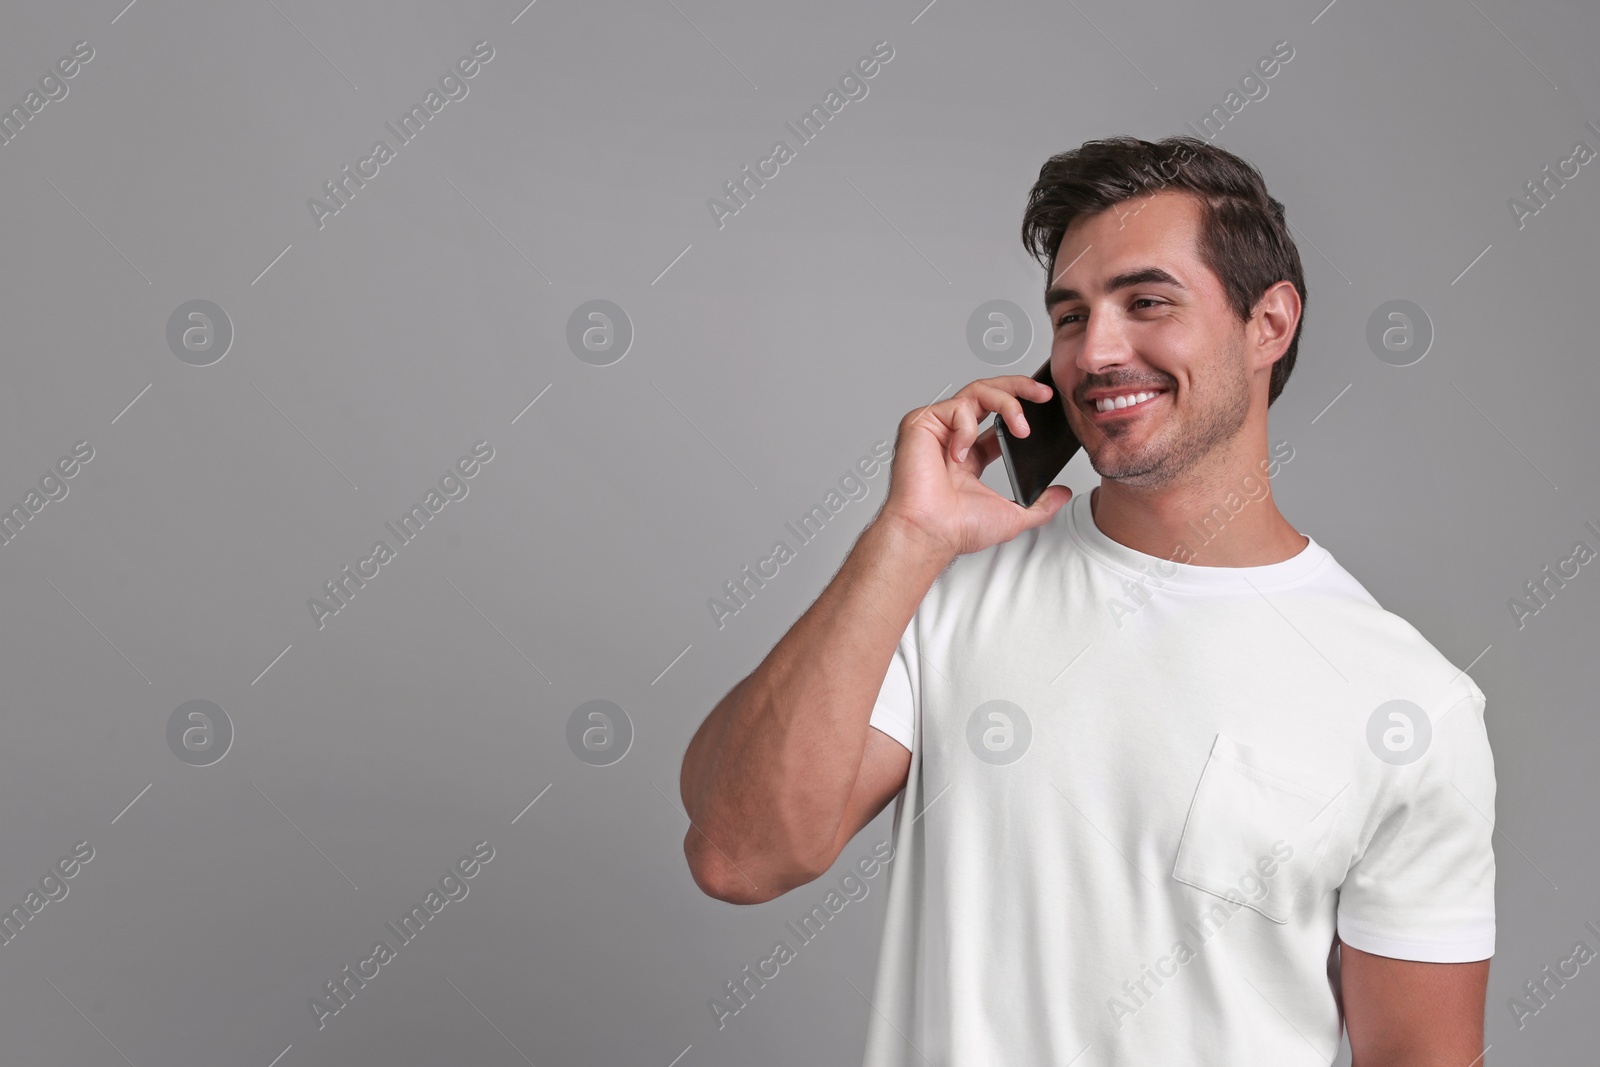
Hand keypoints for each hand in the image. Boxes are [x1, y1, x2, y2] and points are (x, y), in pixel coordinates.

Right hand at [878, 374, 1073, 559]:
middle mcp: (953, 437)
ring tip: (1021, 427)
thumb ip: (1041, 505)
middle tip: (1043, 393)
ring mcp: (937, 428)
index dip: (1020, 406)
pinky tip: (960, 455)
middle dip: (1019, 387)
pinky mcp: (920, 423)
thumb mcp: (1013, 515)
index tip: (1046, 403)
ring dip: (1006, 403)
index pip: (996, 417)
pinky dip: (966, 429)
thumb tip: (1062, 494)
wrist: (931, 533)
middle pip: (987, 393)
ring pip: (976, 391)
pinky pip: (955, 407)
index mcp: (970, 455)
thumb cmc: (957, 528)